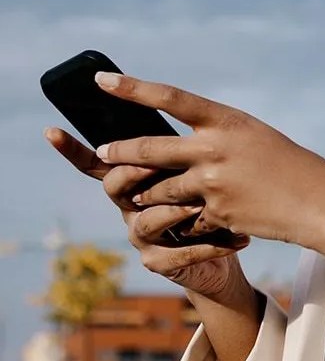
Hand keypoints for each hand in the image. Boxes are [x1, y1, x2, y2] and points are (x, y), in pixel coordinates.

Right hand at [44, 127, 249, 296]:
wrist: (230, 239)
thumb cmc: (214, 192)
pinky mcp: (160, 262)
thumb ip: (181, 143)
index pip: (98, 161)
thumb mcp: (199, 163)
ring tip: (201, 203)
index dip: (73, 149)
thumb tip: (175, 98)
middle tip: (158, 162)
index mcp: (135, 178)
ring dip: (174, 209)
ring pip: (145, 220)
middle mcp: (130, 206)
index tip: (51, 130)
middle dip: (134, 172)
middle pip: (116, 185)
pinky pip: (179, 253)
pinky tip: (237, 239)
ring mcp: (142, 236)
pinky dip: (209, 244)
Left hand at [93, 71, 324, 248]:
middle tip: (103, 152)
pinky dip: (188, 221)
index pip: (170, 98)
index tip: (103, 81)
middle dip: (120, 152)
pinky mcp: (216, 213)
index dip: (133, 88)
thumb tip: (179, 141)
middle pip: (149, 148)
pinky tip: (201, 221)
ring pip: (159, 189)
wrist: (317, 201)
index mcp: (225, 120)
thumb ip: (216, 135)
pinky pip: (186, 218)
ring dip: (149, 194)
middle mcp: (215, 147)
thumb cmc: (287, 164)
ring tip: (142, 196)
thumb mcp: (253, 136)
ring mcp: (213, 182)